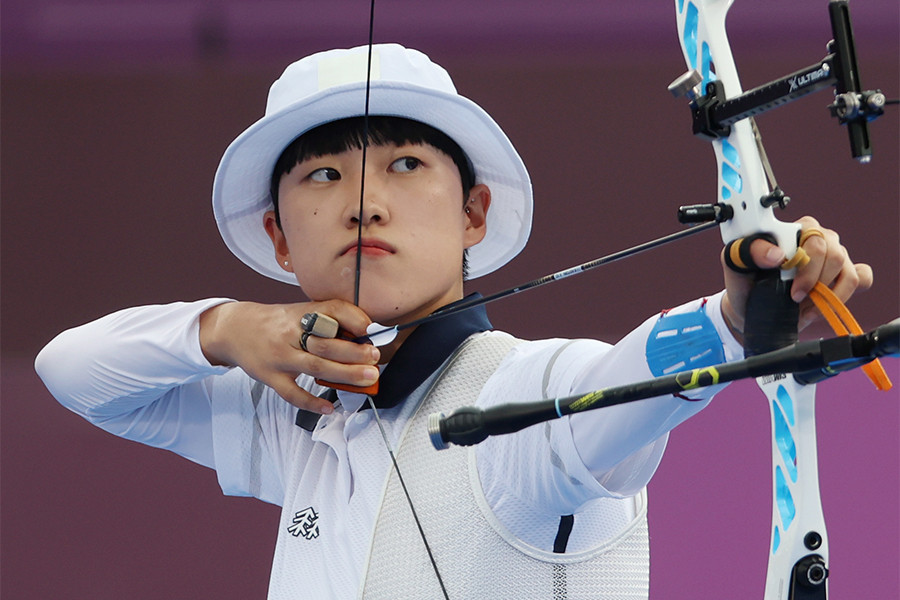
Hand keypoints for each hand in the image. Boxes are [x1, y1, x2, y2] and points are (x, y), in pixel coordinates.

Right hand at [199, 299, 379, 412]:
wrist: (235, 329)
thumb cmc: (275, 323)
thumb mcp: (301, 313)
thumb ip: (328, 321)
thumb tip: (364, 335)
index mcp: (302, 314)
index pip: (331, 310)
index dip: (354, 319)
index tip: (372, 329)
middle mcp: (290, 333)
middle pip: (326, 342)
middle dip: (355, 352)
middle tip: (375, 358)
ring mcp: (279, 356)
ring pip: (315, 366)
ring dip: (345, 373)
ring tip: (368, 378)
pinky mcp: (270, 376)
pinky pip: (292, 393)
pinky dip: (311, 402)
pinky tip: (329, 407)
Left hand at [721, 216, 873, 338]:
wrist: (750, 309)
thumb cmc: (744, 283)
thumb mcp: (734, 264)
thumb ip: (748, 251)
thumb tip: (778, 254)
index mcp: (793, 230)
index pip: (812, 234)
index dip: (804, 263)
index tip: (787, 283)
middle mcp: (818, 239)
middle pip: (834, 254)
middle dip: (814, 281)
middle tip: (794, 297)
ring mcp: (834, 257)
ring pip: (848, 271)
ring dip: (827, 296)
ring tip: (804, 308)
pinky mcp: (845, 275)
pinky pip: (862, 278)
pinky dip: (846, 295)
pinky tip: (826, 303)